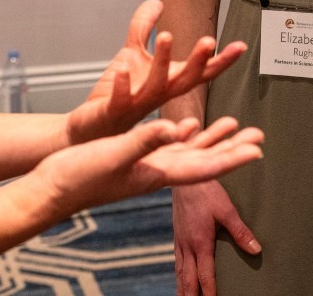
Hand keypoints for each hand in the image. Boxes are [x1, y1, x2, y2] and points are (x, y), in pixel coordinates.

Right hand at [32, 116, 262, 221]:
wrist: (53, 187)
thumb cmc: (81, 176)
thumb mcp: (115, 155)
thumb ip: (145, 141)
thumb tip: (176, 128)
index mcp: (158, 174)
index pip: (204, 167)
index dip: (232, 158)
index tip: (257, 150)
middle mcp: (158, 171)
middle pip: (205, 160)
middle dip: (233, 149)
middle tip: (259, 137)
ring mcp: (147, 165)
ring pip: (190, 151)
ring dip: (214, 139)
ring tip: (236, 126)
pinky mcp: (135, 158)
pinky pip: (168, 145)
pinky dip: (184, 135)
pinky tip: (190, 124)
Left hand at [68, 0, 247, 144]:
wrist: (91, 127)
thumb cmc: (117, 94)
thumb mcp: (132, 54)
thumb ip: (143, 27)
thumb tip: (157, 1)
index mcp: (168, 82)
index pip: (200, 71)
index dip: (221, 61)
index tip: (240, 46)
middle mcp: (159, 96)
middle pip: (184, 80)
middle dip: (197, 62)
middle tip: (208, 42)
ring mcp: (138, 105)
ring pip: (156, 86)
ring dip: (161, 62)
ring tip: (166, 35)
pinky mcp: (114, 110)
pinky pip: (121, 98)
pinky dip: (123, 85)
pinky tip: (122, 67)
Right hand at [172, 178, 260, 295]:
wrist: (184, 176)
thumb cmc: (206, 190)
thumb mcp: (227, 209)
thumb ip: (241, 232)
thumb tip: (256, 249)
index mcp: (200, 243)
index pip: (205, 276)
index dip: (209, 294)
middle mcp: (187, 246)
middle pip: (188, 280)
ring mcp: (180, 241)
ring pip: (180, 272)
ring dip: (183, 289)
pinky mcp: (177, 234)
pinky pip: (176, 261)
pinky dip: (178, 274)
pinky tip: (180, 277)